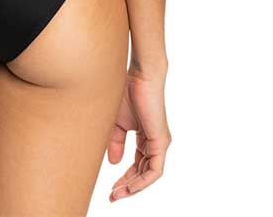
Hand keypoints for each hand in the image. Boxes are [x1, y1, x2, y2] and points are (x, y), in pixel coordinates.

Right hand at [106, 69, 170, 200]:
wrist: (140, 75)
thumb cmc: (127, 92)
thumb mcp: (117, 122)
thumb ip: (116, 142)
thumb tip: (114, 163)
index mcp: (146, 137)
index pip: (137, 164)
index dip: (124, 178)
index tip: (110, 189)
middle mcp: (155, 142)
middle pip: (143, 172)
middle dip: (128, 186)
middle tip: (113, 197)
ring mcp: (160, 142)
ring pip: (150, 174)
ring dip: (134, 187)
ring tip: (118, 194)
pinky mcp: (162, 141)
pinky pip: (155, 170)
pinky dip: (143, 180)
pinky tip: (130, 186)